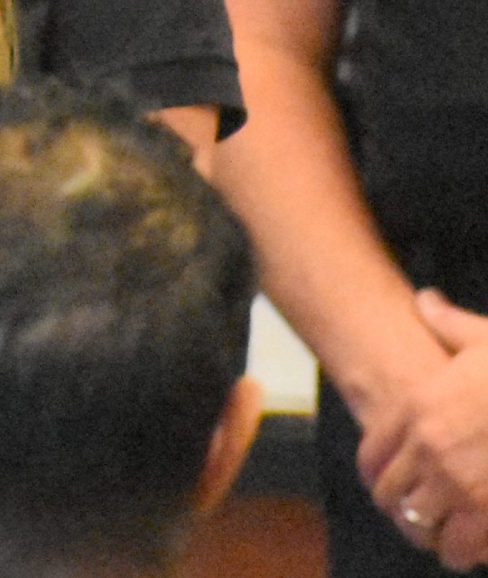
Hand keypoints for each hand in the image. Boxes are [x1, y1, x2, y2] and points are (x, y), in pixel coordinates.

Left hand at [364, 290, 487, 564]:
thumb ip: (449, 324)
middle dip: (403, 507)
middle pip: (393, 495)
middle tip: (417, 516)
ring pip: (423, 525)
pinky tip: (475, 548)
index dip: (377, 473)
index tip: (387, 482)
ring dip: (431, 534)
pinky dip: (466, 550)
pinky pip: (463, 546)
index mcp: (419, 409)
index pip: (374, 455)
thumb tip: (425, 300)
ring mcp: (459, 485)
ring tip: (444, 537)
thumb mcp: (486, 340)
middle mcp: (430, 449)